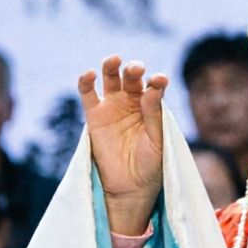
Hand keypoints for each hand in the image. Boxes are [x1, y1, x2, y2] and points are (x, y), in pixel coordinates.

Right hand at [79, 56, 168, 235]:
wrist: (131, 187)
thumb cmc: (151, 166)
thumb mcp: (158, 141)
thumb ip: (155, 116)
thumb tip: (152, 89)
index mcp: (152, 108)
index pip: (154, 88)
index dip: (157, 81)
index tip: (161, 80)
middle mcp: (131, 103)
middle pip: (131, 78)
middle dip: (134, 70)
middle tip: (137, 69)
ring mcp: (112, 107)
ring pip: (110, 79)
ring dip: (111, 67)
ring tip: (115, 60)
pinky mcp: (94, 115)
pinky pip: (87, 93)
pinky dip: (86, 81)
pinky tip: (90, 73)